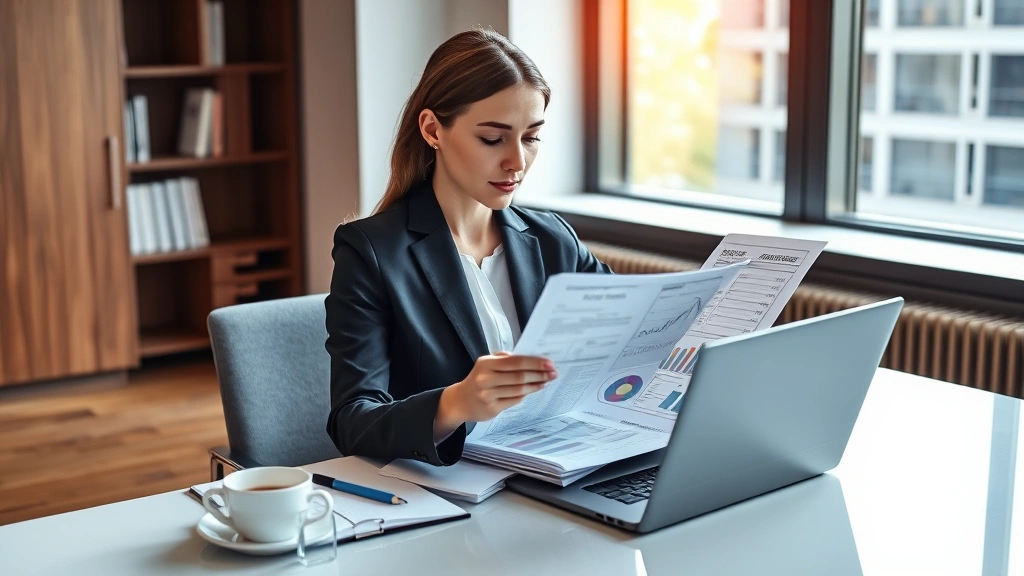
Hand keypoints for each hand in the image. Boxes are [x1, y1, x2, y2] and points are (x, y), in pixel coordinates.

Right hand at [433, 352, 556, 440]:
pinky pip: (514, 400)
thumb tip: (530, 358)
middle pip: (519, 376)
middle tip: (553, 373)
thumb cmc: (479, 379)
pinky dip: (526, 394)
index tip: (549, 363)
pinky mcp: (492, 408)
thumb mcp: (486, 363)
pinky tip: (534, 390)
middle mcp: (486, 379)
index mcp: (486, 364)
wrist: (460, 401)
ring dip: (535, 385)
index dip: (534, 362)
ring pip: (519, 390)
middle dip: (539, 374)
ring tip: (546, 381)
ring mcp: (488, 395)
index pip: (515, 362)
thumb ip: (505, 358)